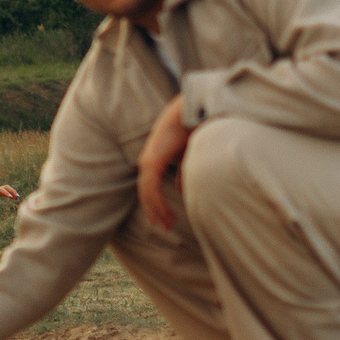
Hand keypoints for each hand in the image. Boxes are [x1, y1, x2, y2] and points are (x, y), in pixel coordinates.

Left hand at [0, 173, 19, 200]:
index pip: (1, 190)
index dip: (6, 193)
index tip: (10, 196)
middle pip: (7, 188)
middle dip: (12, 191)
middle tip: (18, 197)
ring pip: (7, 189)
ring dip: (12, 192)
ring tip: (17, 197)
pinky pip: (5, 192)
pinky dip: (10, 194)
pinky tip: (13, 197)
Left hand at [134, 95, 192, 230]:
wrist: (191, 112)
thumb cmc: (192, 129)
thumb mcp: (189, 157)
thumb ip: (184, 173)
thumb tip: (181, 191)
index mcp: (154, 159)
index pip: (150, 188)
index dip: (156, 204)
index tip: (165, 219)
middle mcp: (147, 162)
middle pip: (146, 194)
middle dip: (155, 212)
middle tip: (165, 228)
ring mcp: (148, 162)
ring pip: (147, 195)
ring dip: (156, 211)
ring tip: (167, 226)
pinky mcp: (152, 163)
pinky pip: (151, 190)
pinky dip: (158, 204)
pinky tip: (167, 215)